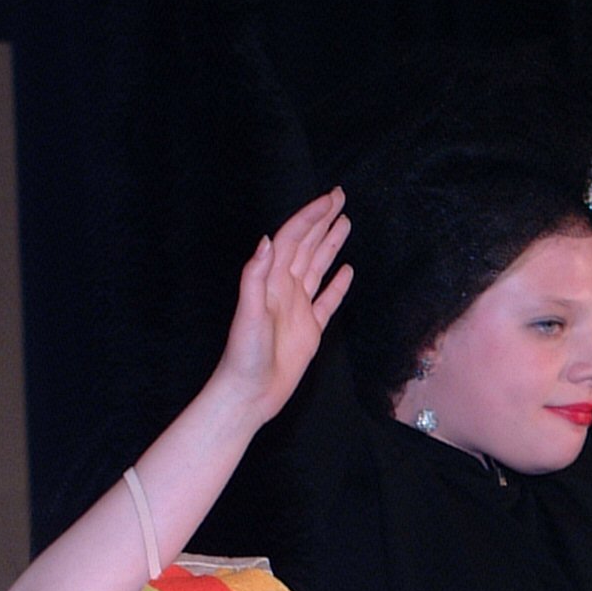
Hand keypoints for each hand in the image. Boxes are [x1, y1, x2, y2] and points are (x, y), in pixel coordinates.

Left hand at [214, 189, 353, 422]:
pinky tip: (347, 271)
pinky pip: (327, 300)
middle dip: (322, 220)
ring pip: (318, 267)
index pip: (293, 239)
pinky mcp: (310, 328)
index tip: (330, 199)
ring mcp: (298, 307)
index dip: (311, 217)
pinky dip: (338, 284)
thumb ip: (255, 276)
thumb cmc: (245, 356)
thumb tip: (267, 240)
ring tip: (345, 223)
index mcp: (271, 281)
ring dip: (330, 244)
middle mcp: (284, 289)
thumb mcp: (248, 314)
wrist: (250, 393)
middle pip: (307, 246)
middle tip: (340, 198)